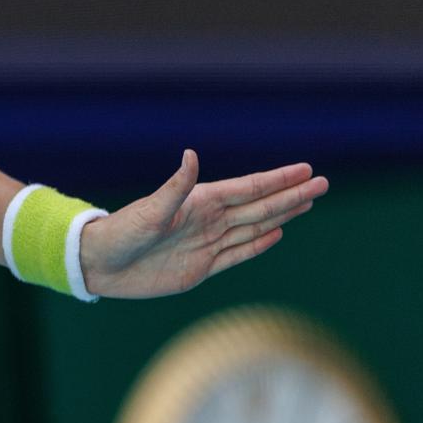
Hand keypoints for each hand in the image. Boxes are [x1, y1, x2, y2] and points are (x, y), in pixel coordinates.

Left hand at [78, 150, 327, 298]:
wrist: (100, 265)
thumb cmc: (121, 232)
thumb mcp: (150, 210)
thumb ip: (176, 187)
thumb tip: (191, 154)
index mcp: (200, 202)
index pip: (249, 188)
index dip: (279, 180)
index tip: (305, 169)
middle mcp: (208, 220)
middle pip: (260, 206)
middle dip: (292, 195)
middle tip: (322, 183)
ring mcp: (207, 243)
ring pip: (255, 227)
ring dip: (282, 215)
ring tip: (307, 202)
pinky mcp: (202, 268)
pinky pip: (238, 254)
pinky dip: (259, 244)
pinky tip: (277, 232)